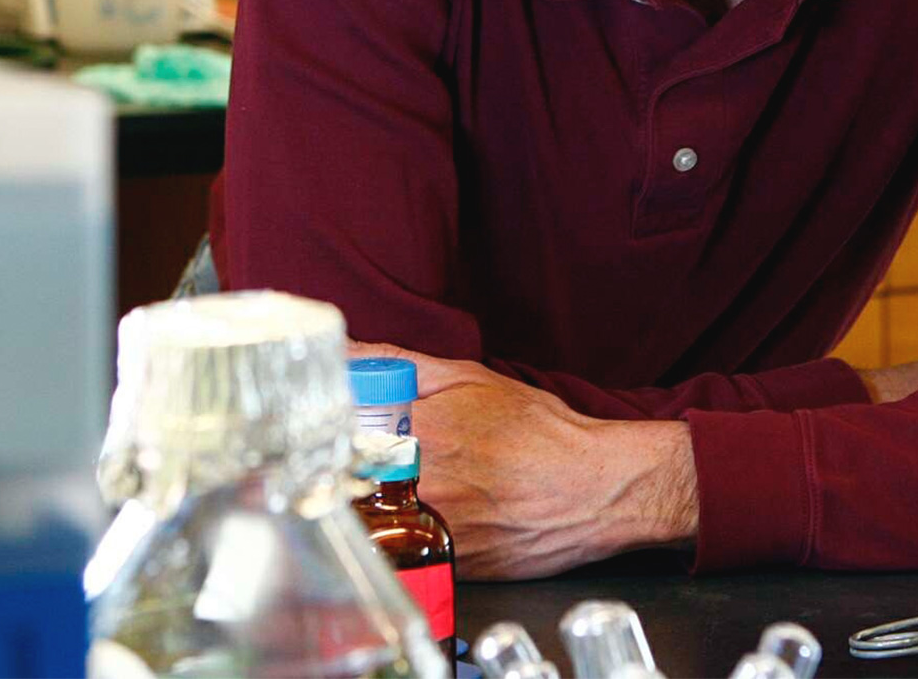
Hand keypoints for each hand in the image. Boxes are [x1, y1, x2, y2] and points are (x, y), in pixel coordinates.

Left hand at [346, 341, 697, 579]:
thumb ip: (398, 364)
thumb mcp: (469, 379)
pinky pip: (398, 554)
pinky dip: (399, 539)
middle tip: (360, 461)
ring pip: (365, 523)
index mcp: (416, 433)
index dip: (323, 430)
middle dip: (342, 470)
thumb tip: (345, 351)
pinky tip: (425, 523)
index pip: (332, 431)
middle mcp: (417, 487)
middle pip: (341, 481)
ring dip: (367, 508)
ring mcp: (429, 532)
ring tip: (399, 493)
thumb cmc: (539, 432)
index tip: (326, 428)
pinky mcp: (443, 567)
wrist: (594, 489)